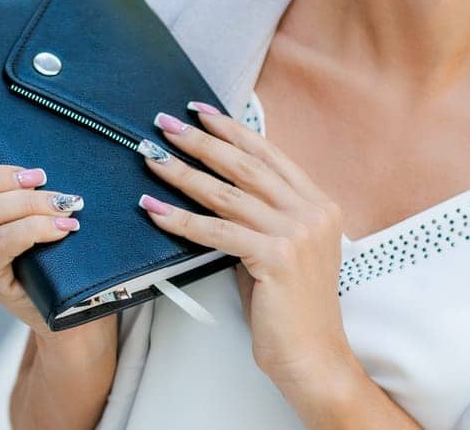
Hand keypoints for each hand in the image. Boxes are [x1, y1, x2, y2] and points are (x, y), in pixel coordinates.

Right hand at [0, 140, 110, 351]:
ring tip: (64, 203)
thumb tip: (38, 144)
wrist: (65, 296)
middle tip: (38, 176)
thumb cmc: (49, 238)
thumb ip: (18, 176)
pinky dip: (37, 227)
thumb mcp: (29, 199)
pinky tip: (64, 226)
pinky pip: (3, 242)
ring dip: (28, 201)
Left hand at [135, 103, 352, 391]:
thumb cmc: (291, 309)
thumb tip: (217, 190)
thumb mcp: (284, 251)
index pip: (269, 154)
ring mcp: (298, 233)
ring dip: (182, 172)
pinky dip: (180, 218)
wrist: (313, 357)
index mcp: (318, 203)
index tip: (200, 111)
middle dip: (200, 141)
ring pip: (227, 193)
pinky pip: (217, 231)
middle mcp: (313, 211)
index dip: (233, 129)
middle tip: (165, 124)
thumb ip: (263, 218)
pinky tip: (154, 208)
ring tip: (151, 157)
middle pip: (245, 165)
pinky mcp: (278, 257)